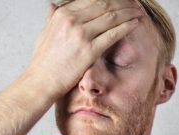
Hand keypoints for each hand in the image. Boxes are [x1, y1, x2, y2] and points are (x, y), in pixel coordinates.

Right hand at [26, 0, 142, 97]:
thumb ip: (52, 17)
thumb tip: (53, 6)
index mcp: (62, 14)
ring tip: (138, 12)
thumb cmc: (43, 61)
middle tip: (134, 4)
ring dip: (128, 12)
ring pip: (112, 17)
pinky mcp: (89, 50)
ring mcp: (81, 35)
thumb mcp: (44, 33)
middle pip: (104, 4)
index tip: (120, 0)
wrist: (41, 82)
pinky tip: (135, 24)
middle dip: (123, 2)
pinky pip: (113, 34)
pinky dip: (127, 26)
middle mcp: (71, 20)